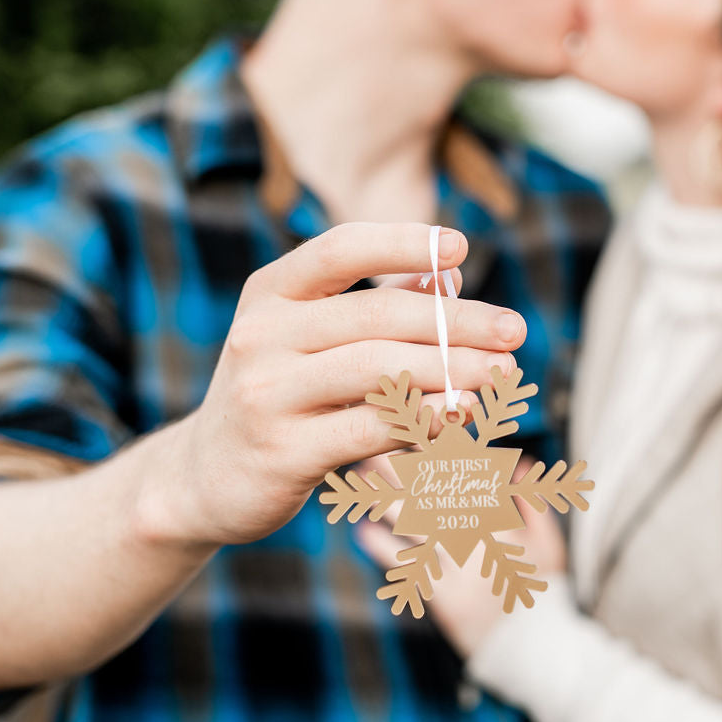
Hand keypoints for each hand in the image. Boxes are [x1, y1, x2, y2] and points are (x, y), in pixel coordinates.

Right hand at [140, 223, 526, 549]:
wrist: (207, 478)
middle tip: (514, 331)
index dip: (402, 242)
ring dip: (453, 371)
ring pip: (379, 370)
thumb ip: (377, 303)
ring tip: (502, 375)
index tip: (460, 246)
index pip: (339, 249)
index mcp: (269, 293)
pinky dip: (424, 418)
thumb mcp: (313, 339)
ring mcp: (266, 394)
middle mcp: (260, 335)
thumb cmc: (283, 394)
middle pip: (377, 315)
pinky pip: (369, 427)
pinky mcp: (282, 451)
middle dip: (455, 322)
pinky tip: (464, 414)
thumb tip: (449, 273)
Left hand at [356, 461, 567, 657]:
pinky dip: (384, 550)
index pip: (470, 472)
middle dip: (403, 465)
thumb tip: (515, 462)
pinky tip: (363, 532)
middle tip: (372, 441)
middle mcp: (483, 539)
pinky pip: (410, 568)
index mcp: (507, 519)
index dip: (442, 447)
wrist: (536, 648)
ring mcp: (463, 568)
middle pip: (436, 492)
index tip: (417, 423)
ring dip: (387, 501)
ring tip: (361, 482)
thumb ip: (532, 500)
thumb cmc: (541, 589)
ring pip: (418, 524)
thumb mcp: (548, 542)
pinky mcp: (446, 598)